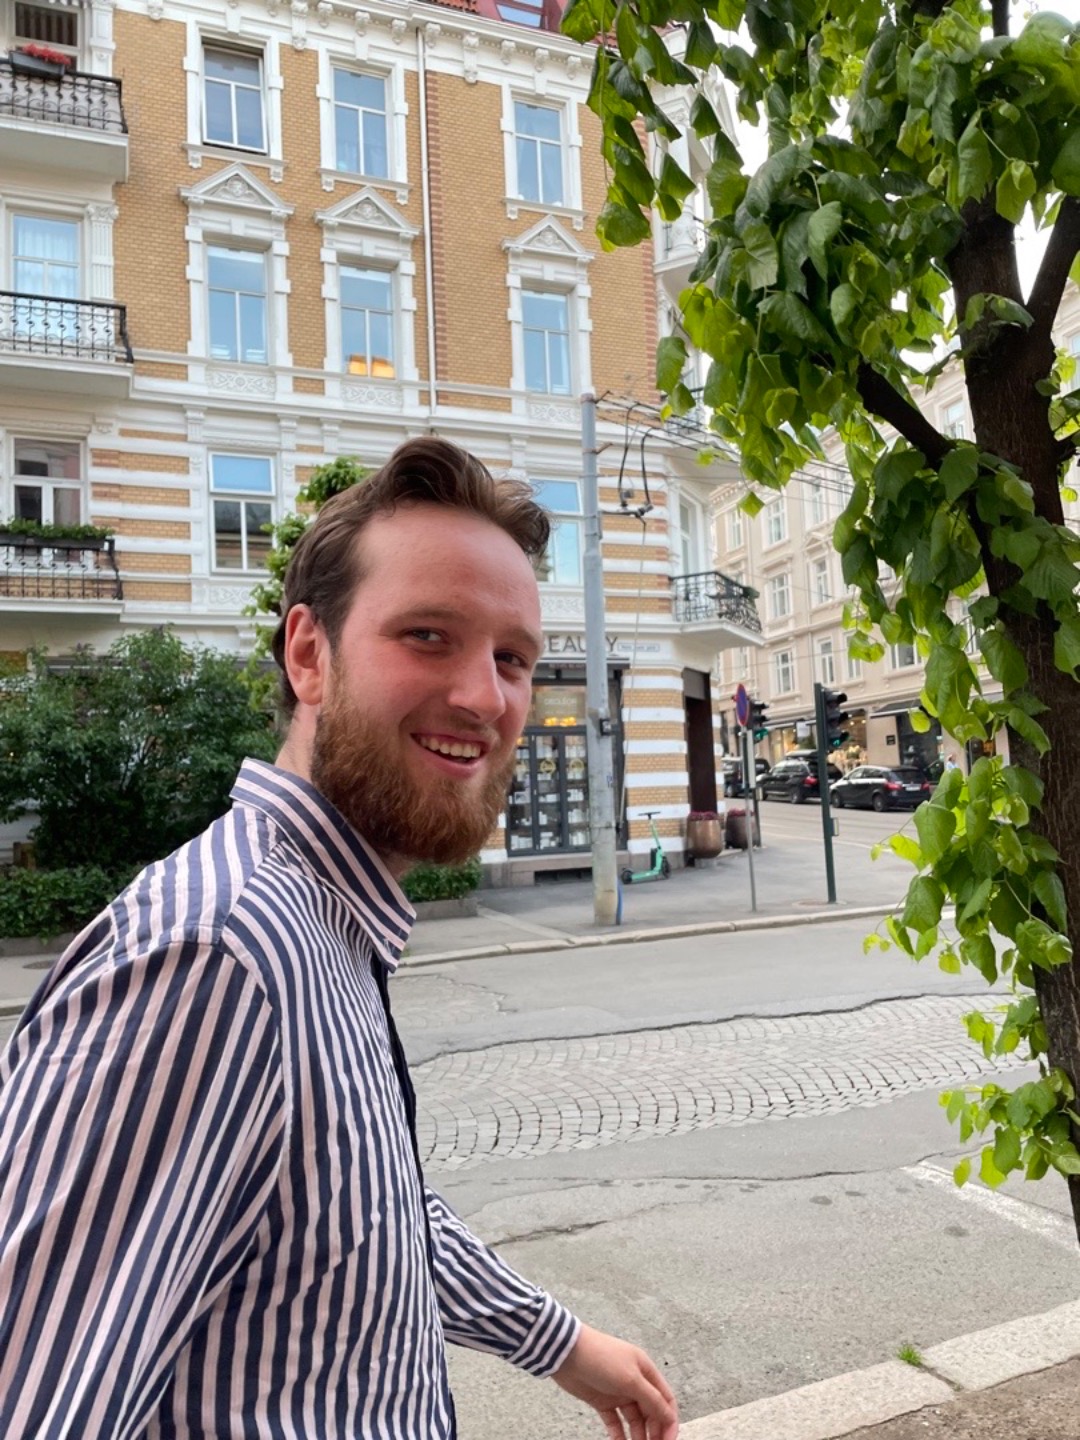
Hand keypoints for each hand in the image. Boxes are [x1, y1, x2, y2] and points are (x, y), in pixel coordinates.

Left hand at [552, 1322, 677, 1439]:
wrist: (566, 1354)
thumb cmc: (600, 1357)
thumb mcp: (631, 1379)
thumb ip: (652, 1399)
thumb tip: (669, 1415)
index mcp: (646, 1371)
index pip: (665, 1400)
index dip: (670, 1421)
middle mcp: (635, 1382)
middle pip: (651, 1412)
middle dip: (654, 1432)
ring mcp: (618, 1392)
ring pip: (634, 1420)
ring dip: (638, 1436)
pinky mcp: (603, 1401)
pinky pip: (615, 1422)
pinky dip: (619, 1435)